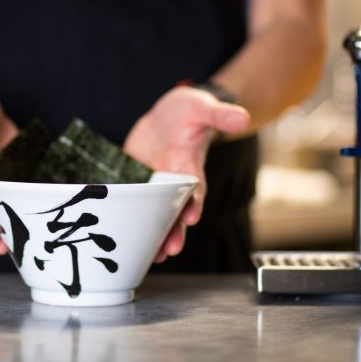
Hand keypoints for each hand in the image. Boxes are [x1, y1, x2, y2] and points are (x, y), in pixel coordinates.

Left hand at [123, 86, 249, 262]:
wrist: (168, 113)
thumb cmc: (190, 111)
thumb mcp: (203, 107)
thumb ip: (220, 115)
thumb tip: (242, 117)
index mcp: (188, 164)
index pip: (195, 188)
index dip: (194, 202)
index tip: (192, 217)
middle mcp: (171, 178)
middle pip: (174, 210)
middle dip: (173, 230)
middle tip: (169, 250)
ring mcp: (152, 180)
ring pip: (153, 211)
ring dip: (152, 232)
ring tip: (151, 254)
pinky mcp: (134, 177)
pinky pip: (129, 197)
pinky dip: (125, 212)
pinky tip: (118, 229)